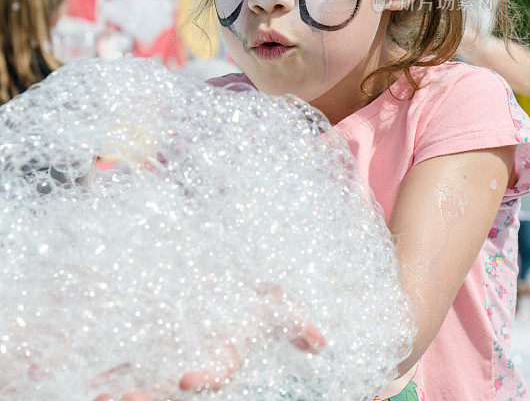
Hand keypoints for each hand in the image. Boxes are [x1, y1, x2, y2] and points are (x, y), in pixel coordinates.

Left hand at [91, 306, 324, 400]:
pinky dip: (113, 376)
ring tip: (100, 399)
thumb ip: (296, 320)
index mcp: (225, 355)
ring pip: (147, 384)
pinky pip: (130, 366)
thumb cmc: (252, 297)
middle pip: (172, 390)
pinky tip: (94, 385)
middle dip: (150, 398)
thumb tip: (320, 341)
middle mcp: (196, 363)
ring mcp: (172, 359)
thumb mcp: (276, 300)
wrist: (226, 287)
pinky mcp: (153, 349)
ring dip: (125, 393)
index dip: (204, 378)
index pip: (216, 373)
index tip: (187, 379)